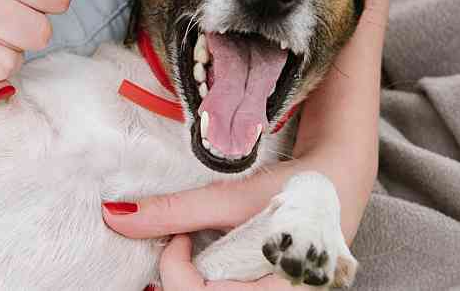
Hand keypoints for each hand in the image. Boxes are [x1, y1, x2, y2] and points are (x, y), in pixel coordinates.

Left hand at [104, 163, 315, 289]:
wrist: (342, 178)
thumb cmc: (300, 189)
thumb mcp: (237, 199)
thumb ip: (177, 211)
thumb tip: (117, 216)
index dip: (174, 267)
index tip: (177, 236)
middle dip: (179, 279)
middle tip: (181, 245)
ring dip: (192, 280)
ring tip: (194, 252)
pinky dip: (207, 280)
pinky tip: (210, 260)